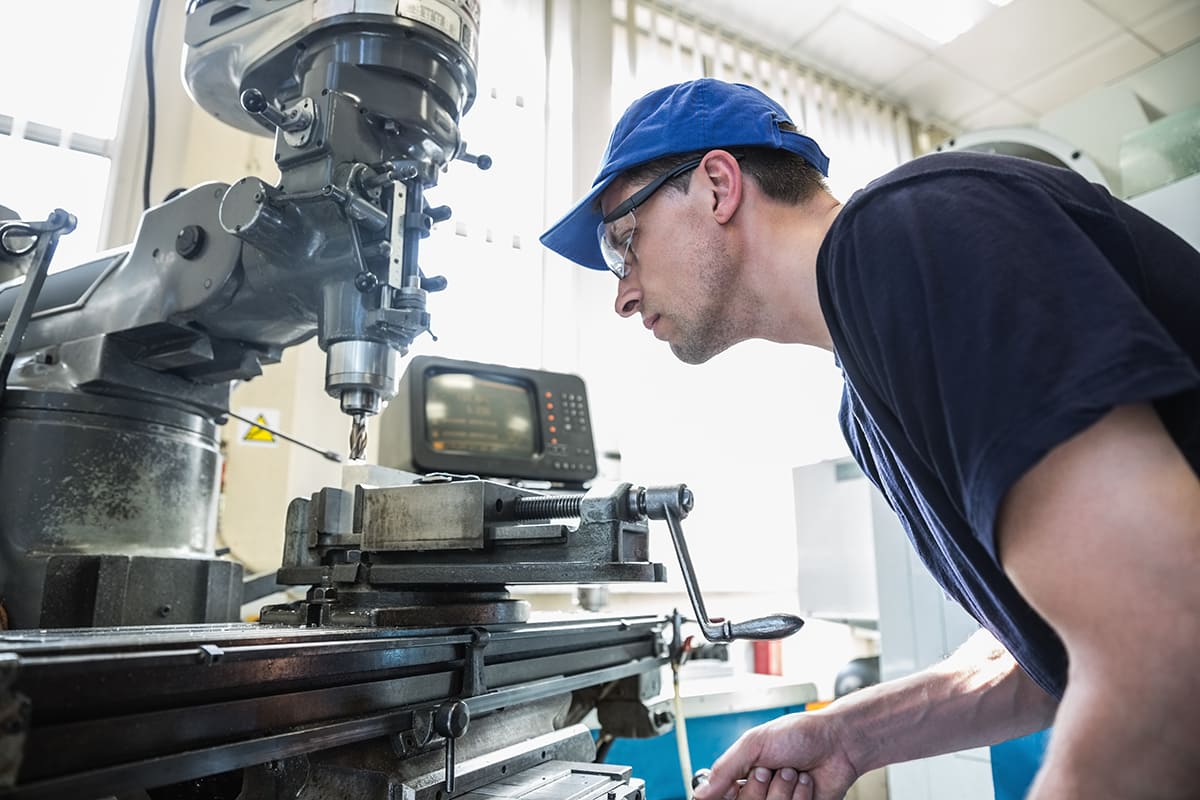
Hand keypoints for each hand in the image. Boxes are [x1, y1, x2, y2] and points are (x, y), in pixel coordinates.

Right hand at [692, 711, 860, 799]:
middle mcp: (759, 792)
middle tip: (770, 769)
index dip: (728, 793)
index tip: (734, 786)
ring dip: (783, 791)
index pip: (720, 796)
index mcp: (741, 774)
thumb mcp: (754, 744)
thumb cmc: (799, 734)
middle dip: (759, 787)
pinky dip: (801, 797)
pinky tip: (806, 783)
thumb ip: (724, 768)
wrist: (838, 742)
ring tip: (794, 772)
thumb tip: (699, 793)